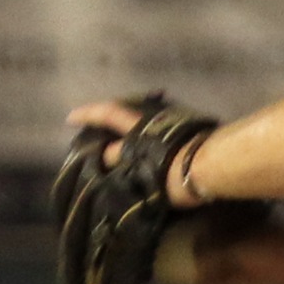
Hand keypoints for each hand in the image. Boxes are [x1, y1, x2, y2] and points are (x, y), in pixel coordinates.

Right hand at [66, 99, 206, 206]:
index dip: (88, 115)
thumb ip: (119, 159)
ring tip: (121, 144)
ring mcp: (176, 123)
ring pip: (146, 123)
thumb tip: (105, 154)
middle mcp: (156, 118)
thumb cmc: (171, 169)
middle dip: (110, 120)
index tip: (71, 118)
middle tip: (97, 129)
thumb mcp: (137, 166)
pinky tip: (150, 151)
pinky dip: (150, 140)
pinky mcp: (192, 134)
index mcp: (139, 125)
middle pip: (128, 114)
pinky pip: (162, 133)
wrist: (212, 167)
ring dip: (132, 130)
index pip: (108, 114)